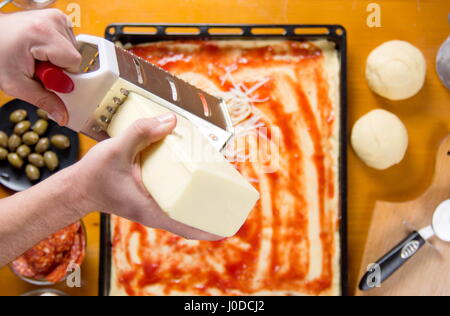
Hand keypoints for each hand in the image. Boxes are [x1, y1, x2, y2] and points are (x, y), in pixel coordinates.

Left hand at [0, 9, 79, 125]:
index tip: (44, 77)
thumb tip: (64, 116)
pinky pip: (69, 41)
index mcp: (43, 33)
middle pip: (75, 56)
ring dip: (58, 59)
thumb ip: (44, 101)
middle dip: (60, 68)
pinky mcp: (57, 17)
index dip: (62, 76)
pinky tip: (41, 49)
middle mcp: (52, 20)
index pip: (74, 63)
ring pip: (73, 50)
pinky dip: (57, 49)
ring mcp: (56, 16)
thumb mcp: (17, 84)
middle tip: (37, 66)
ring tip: (36, 56)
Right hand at [70, 114, 220, 240]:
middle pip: (189, 218)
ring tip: (218, 184)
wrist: (77, 187)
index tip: (228, 229)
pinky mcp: (149, 197)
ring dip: (199, 201)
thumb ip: (141, 133)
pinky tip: (192, 172)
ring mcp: (152, 206)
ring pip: (182, 208)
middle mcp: (154, 212)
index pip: (185, 227)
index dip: (208, 230)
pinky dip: (185, 190)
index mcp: (150, 209)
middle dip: (210, 213)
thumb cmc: (93, 176)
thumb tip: (171, 121)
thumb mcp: (115, 150)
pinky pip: (173, 198)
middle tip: (230, 198)